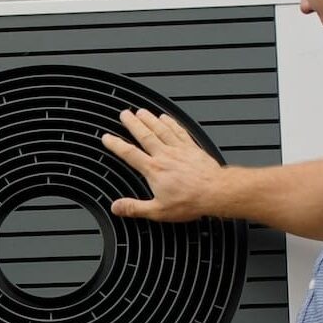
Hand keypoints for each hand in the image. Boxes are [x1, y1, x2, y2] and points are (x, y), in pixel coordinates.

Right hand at [101, 109, 223, 221]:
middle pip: (145, 135)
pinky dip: (171, 123)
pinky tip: (166, 118)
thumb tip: (116, 207)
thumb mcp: (158, 211)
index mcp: (154, 170)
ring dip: (149, 119)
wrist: (215, 192)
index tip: (107, 138)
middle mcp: (165, 156)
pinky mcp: (192, 148)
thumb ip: (135, 208)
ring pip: (161, 129)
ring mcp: (179, 150)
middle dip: (132, 123)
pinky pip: (179, 131)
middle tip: (124, 114)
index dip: (116, 145)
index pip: (130, 154)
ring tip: (141, 111)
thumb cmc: (191, 201)